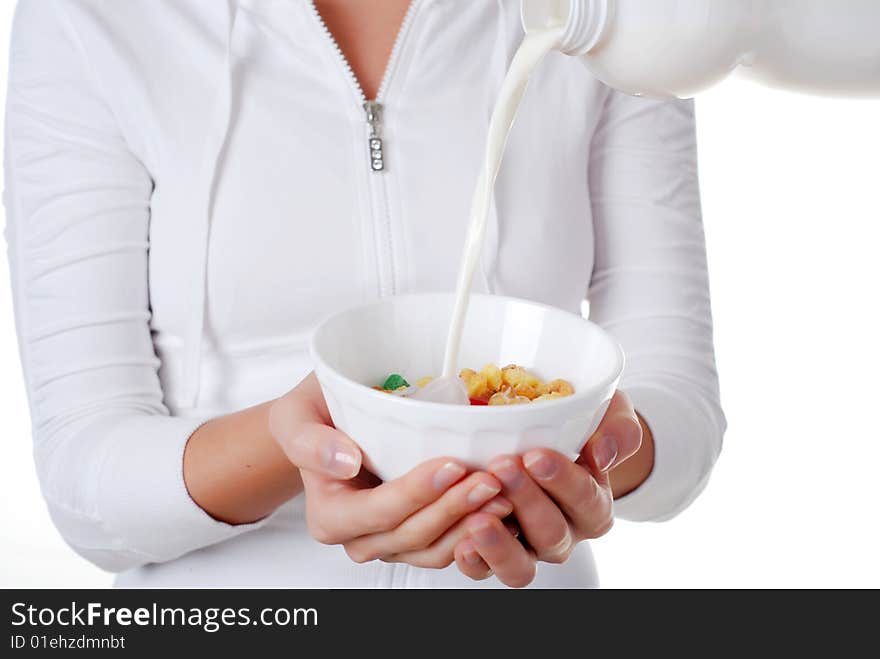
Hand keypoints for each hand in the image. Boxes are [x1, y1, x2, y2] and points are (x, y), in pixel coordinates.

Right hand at [269, 373, 512, 568]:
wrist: (327, 424)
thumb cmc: (313, 417)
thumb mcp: (296, 416)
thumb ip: (310, 440)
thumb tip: (344, 462)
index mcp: (330, 517)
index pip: (378, 512)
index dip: (416, 493)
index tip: (452, 465)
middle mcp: (360, 538)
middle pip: (412, 535)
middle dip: (454, 509)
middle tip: (491, 478)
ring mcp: (391, 542)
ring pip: (435, 549)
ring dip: (472, 524)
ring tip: (504, 493)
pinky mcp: (418, 537)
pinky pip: (450, 546)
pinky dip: (476, 528)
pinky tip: (502, 504)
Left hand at [453, 391, 643, 586]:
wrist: (546, 437)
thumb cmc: (578, 426)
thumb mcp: (609, 416)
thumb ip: (618, 429)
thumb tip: (602, 452)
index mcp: (594, 506)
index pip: (587, 501)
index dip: (563, 481)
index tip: (536, 456)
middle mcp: (565, 533)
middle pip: (552, 533)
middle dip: (527, 500)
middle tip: (503, 465)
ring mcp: (528, 547)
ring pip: (522, 565)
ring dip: (500, 543)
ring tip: (479, 518)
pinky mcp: (494, 554)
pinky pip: (485, 570)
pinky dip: (474, 560)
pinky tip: (462, 541)